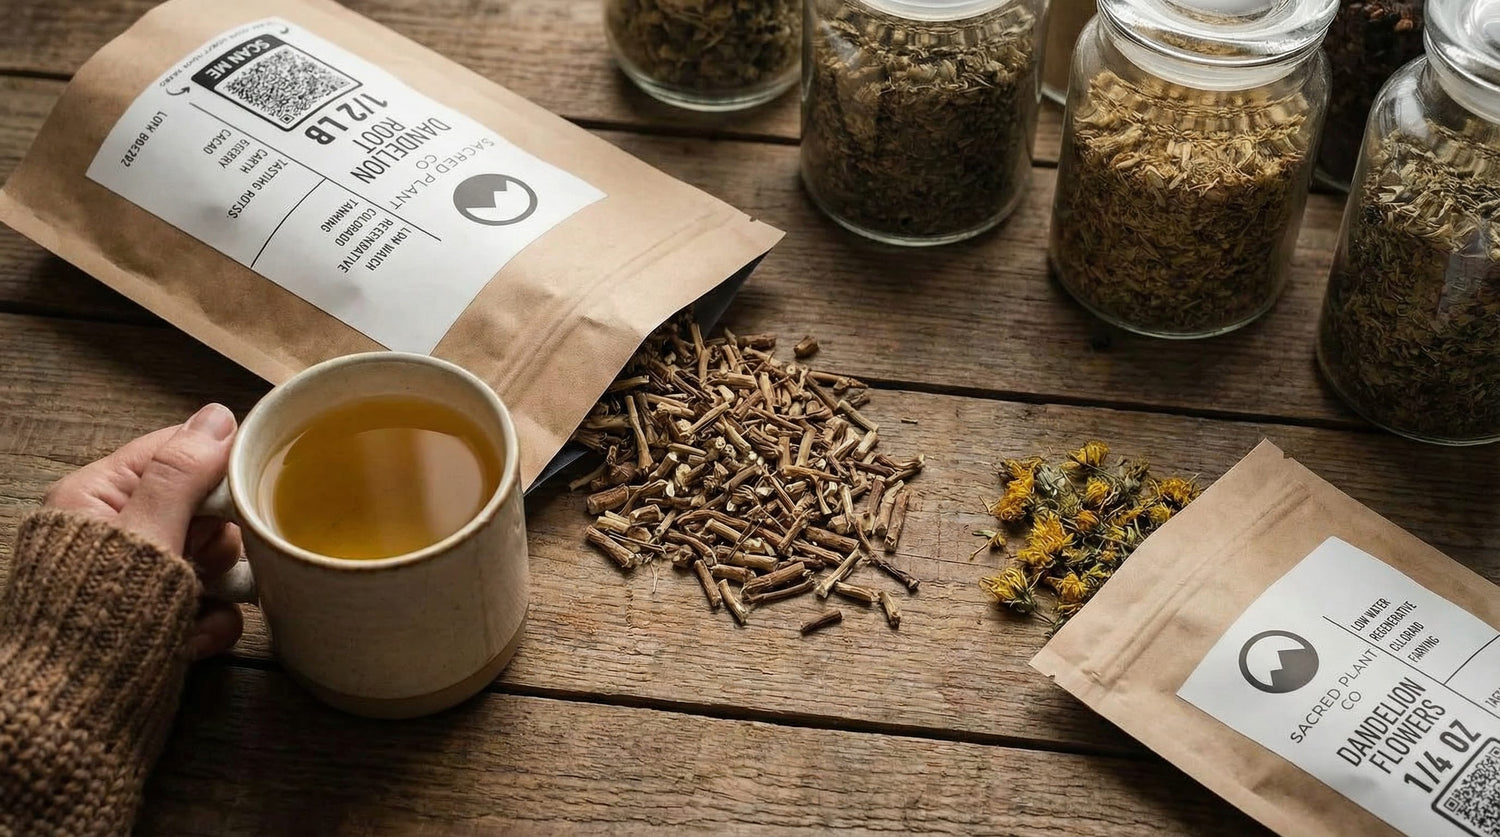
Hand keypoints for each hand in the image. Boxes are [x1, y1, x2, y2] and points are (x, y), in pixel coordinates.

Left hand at [43, 403, 244, 659]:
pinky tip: (190, 643)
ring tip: (192, 611)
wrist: (71, 721)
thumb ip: (182, 475)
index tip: (248, 486)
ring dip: (216, 587)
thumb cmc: (97, 621)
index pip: (173, 450)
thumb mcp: (144, 536)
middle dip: (216, 541)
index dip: (216, 465)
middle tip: (202, 563)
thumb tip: (219, 414)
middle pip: (202, 508)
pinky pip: (210, 606)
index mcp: (98, 497)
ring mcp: (140, 580)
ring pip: (213, 560)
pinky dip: (209, 624)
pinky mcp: (160, 620)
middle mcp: (120, 533)